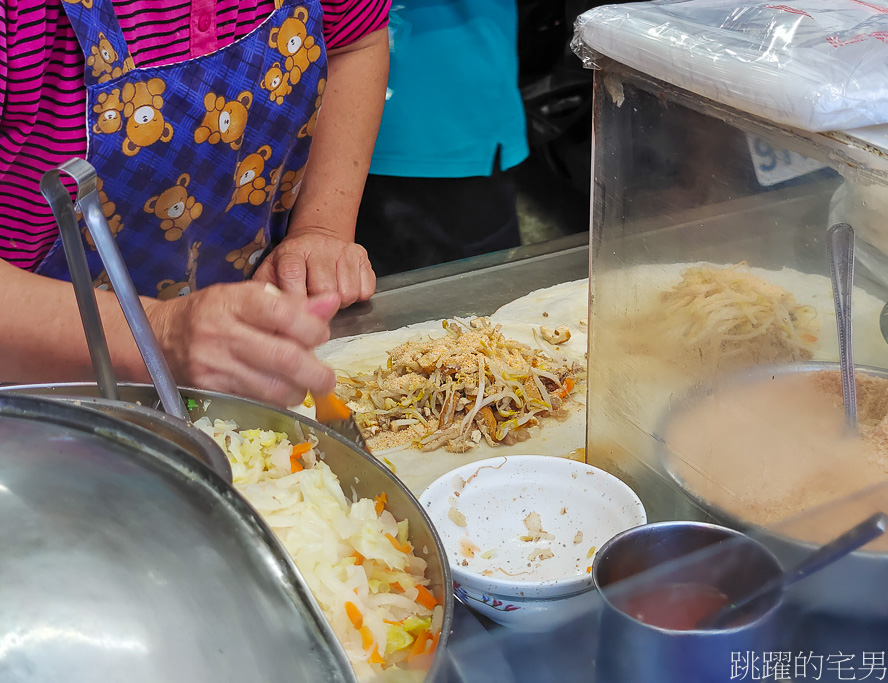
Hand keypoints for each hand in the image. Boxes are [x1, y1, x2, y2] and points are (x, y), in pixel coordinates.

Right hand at [146, 282, 339, 406]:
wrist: (160, 335)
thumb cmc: (214, 312)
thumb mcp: (249, 296)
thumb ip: (293, 303)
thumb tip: (333, 303)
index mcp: (235, 300)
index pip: (284, 314)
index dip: (313, 329)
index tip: (321, 336)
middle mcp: (222, 332)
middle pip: (284, 358)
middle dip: (315, 374)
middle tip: (326, 380)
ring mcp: (214, 364)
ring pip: (273, 388)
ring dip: (297, 392)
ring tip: (302, 385)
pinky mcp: (209, 390)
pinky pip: (255, 402)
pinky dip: (275, 401)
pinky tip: (278, 392)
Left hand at [253, 229, 375, 307]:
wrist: (318, 237)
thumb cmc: (292, 262)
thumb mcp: (270, 271)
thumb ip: (267, 291)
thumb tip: (268, 314)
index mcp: (293, 250)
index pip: (293, 275)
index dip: (296, 299)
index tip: (297, 315)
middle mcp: (320, 247)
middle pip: (324, 289)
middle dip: (320, 304)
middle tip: (315, 304)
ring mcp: (344, 251)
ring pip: (348, 293)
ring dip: (340, 303)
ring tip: (329, 296)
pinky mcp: (363, 256)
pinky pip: (366, 290)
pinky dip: (357, 297)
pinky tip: (344, 289)